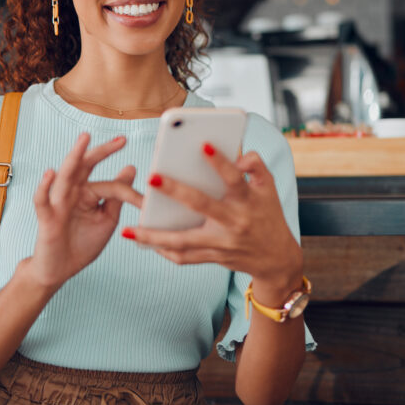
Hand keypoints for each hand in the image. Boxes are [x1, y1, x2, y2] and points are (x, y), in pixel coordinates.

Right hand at [25, 133, 141, 289]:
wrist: (60, 269)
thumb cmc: (82, 243)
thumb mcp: (106, 219)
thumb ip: (116, 196)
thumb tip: (131, 167)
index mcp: (88, 192)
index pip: (110, 184)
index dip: (129, 191)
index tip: (146, 202)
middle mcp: (72, 192)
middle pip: (85, 166)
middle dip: (102, 151)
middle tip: (122, 139)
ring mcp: (58, 203)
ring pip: (65, 176)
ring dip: (74, 156)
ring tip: (85, 139)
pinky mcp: (46, 218)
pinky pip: (42, 200)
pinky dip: (44, 187)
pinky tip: (51, 173)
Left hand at [121, 144, 302, 295]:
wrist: (276, 259)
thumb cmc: (268, 215)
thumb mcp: (269, 187)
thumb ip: (255, 166)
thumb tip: (238, 155)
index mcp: (248, 201)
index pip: (234, 179)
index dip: (221, 163)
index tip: (203, 145)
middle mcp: (234, 222)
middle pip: (202, 206)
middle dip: (176, 191)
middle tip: (151, 176)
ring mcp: (222, 243)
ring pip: (184, 241)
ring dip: (155, 237)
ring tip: (129, 231)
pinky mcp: (214, 257)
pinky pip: (185, 258)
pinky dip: (164, 251)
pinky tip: (144, 242)